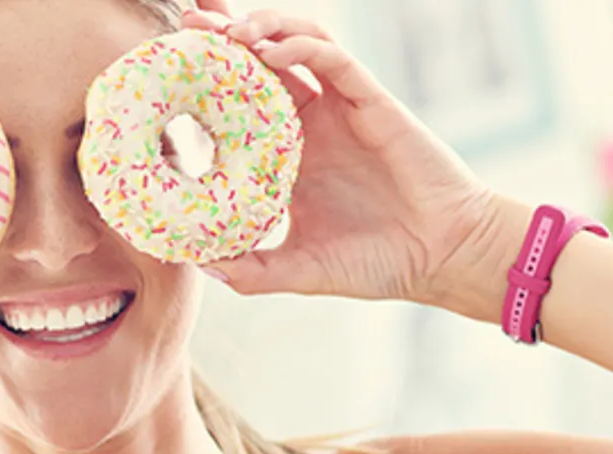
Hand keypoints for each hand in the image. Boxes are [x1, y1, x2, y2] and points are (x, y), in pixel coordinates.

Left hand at [181, 4, 500, 307]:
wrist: (442, 259)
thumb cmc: (379, 262)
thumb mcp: (301, 269)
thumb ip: (254, 269)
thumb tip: (202, 266)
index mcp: (291, 152)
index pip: (242, 101)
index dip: (209, 78)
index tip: (170, 68)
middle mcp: (313, 122)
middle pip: (262, 60)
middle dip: (225, 35)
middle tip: (188, 24)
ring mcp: (341, 108)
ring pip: (297, 44)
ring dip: (263, 29)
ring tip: (227, 32)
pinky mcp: (372, 102)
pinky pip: (334, 59)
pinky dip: (302, 46)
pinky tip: (272, 50)